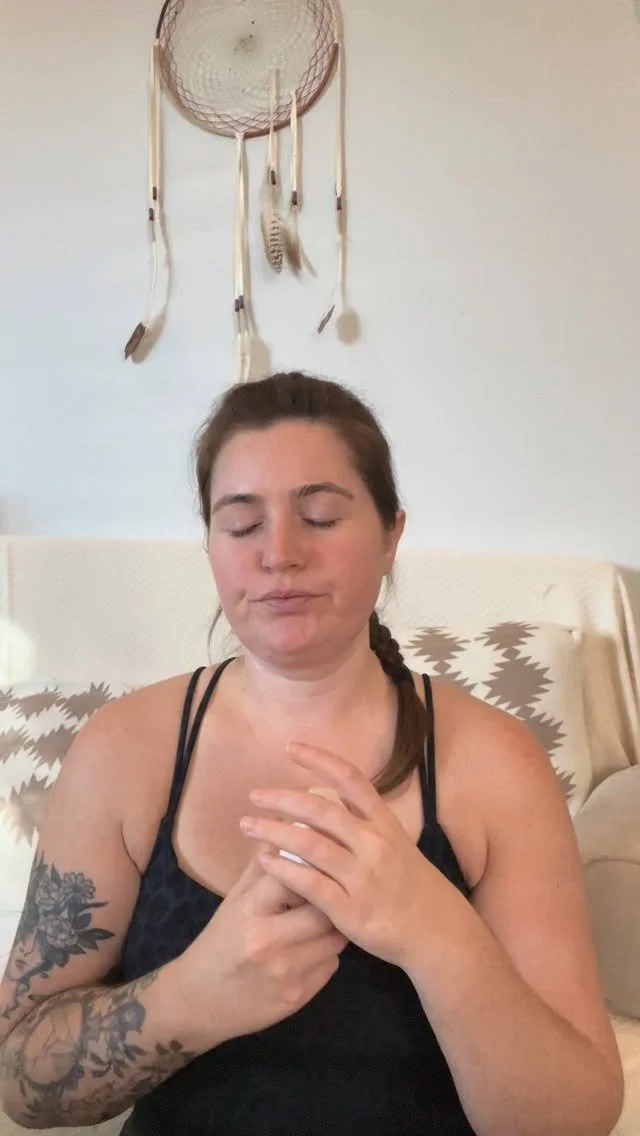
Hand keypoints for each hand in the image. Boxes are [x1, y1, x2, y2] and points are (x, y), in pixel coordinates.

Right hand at [173, 852, 346, 1048]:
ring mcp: (286, 974)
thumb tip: (291, 824)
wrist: (198, 1002)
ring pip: (335, 939)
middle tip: (330, 894)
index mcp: (250, 911)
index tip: (318, 864)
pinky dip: (327, 954)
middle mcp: (269, 942)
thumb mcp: (234, 900)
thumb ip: (263, 866)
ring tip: (322, 920)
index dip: (312, 868)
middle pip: (324, 911)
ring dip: (334, 927)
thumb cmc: (219, 942)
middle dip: (331, 901)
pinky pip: (332, 965)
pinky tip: (311, 950)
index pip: (295, 877)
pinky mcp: (299, 997)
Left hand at [240, 743, 441, 969]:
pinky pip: (310, 884)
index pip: (351, 779)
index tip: (289, 747)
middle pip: (321, 810)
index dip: (319, 759)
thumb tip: (326, 799)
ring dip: (274, 831)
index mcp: (385, 823)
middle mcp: (374, 844)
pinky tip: (263, 860)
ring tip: (248, 824)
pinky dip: (284, 870)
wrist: (437, 931)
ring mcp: (364, 877)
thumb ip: (364, 822)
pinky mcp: (352, 910)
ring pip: (310, 845)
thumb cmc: (409, 883)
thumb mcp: (396, 842)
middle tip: (254, 795)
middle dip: (282, 799)